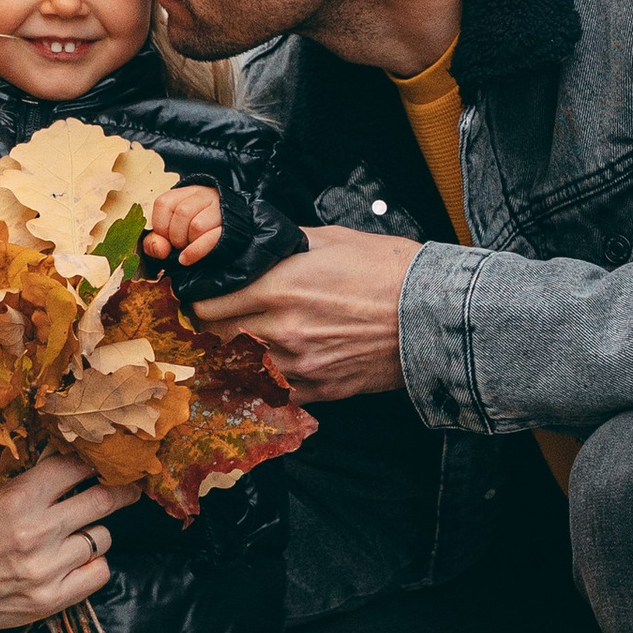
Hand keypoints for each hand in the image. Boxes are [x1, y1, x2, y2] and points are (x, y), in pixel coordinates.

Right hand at [0, 456, 113, 632]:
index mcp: (17, 499)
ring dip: (96, 533)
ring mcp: (46, 568)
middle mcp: (36, 531)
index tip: (102, 465)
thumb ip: (31, 485)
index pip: (74, 468)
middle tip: (128, 489)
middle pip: (101, 501)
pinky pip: (99, 572)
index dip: (92, 464)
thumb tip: (75, 466)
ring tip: (79, 534)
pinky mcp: (51, 598)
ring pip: (102, 537)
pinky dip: (94, 564)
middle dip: (119, 492)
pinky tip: (79, 560)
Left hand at [141, 182, 223, 268]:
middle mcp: (203, 196)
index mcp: (185, 193)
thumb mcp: (172, 229)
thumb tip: (160, 248)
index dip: (159, 225)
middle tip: (177, 244)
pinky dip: (194, 252)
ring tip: (188, 246)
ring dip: (187, 242)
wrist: (232, 226)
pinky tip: (185, 259)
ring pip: (197, 225)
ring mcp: (219, 210)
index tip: (164, 236)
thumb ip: (156, 241)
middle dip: (174, 236)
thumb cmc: (193, 229)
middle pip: (182, 213)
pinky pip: (210, 239)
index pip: (164, 203)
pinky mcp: (229, 228)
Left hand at [191, 223, 421, 401]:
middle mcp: (283, 329)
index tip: (200, 297)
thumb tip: (257, 246)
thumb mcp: (331, 239)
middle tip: (210, 321)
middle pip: (217, 338)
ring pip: (239, 368)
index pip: (211, 303)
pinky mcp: (320, 388)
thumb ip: (286, 245)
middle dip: (209, 329)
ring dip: (231, 357)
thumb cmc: (389, 269)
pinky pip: (272, 393)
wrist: (433, 312)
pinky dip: (260, 382)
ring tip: (233, 345)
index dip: (199, 300)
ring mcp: (300, 364)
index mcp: (280, 286)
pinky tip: (260, 371)